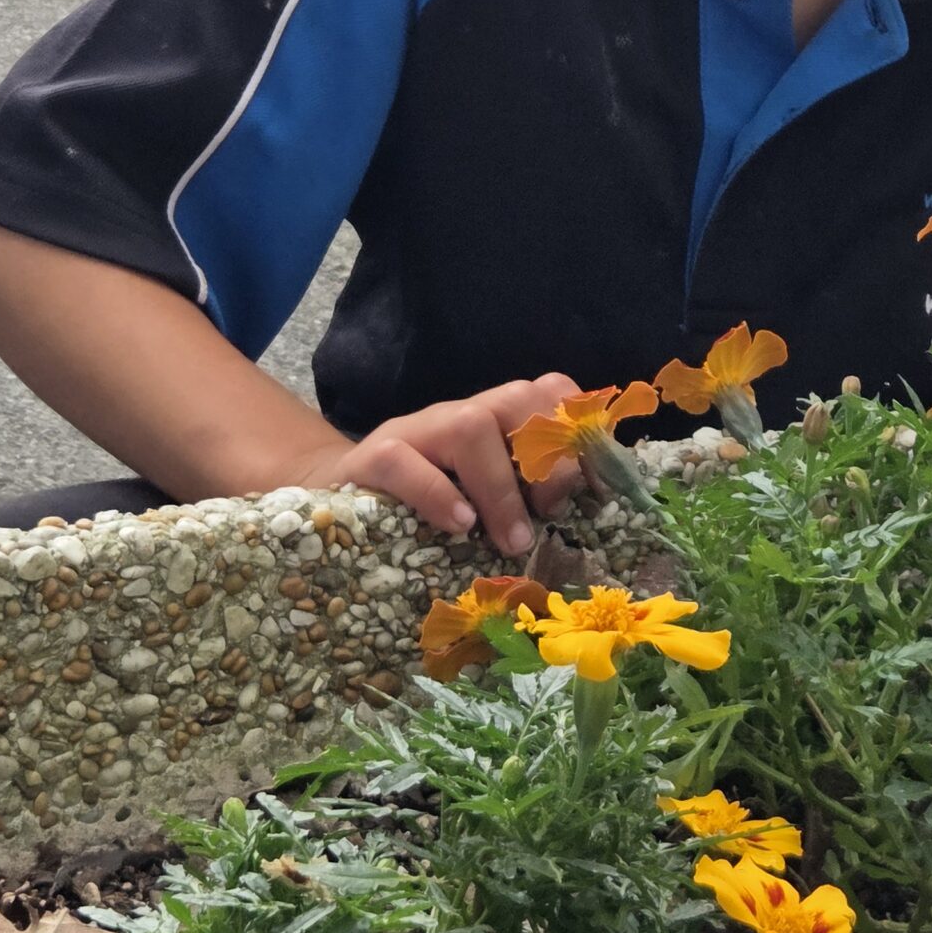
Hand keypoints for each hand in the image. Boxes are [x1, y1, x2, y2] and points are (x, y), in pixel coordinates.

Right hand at [297, 376, 581, 558]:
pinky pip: (404, 462)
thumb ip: (525, 497)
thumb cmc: (424, 511)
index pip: (548, 392)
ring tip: (511, 540)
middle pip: (516, 399)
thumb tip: (588, 517)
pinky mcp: (369, 460)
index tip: (596, 487)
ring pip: (468, 426)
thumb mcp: (482, 500)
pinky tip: (459, 527)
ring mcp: (413, 432)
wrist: (335, 505)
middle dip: (546, 457)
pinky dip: (438, 494)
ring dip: (500, 488)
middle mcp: (458, 416)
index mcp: (493, 421)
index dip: (579, 431)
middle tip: (550, 515)